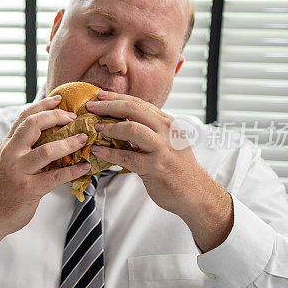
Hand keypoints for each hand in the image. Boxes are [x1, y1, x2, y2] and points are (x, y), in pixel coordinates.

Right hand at [0, 95, 91, 238]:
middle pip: (33, 125)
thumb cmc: (4, 186)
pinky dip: (72, 171)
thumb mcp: (9, 160)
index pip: (24, 116)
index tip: (59, 99)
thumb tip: (49, 130)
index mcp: (8, 144)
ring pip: (46, 151)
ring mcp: (19, 171)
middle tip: (74, 118)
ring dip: (69, 143)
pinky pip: (55, 177)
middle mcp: (11, 153)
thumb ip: (23, 145)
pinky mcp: (28, 189)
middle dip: (56, 117)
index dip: (42, 105)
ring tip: (83, 139)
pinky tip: (84, 167)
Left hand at [84, 91, 229, 229]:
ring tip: (96, 128)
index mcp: (168, 123)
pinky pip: (128, 157)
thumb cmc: (177, 167)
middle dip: (110, 106)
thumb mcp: (167, 141)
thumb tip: (121, 121)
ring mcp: (162, 149)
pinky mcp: (156, 167)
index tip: (100, 95)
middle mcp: (166, 131)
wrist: (195, 192)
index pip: (140, 103)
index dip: (118, 98)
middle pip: (134, 110)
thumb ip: (149, 130)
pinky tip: (98, 151)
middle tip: (92, 107)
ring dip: (110, 127)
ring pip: (132, 129)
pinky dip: (109, 154)